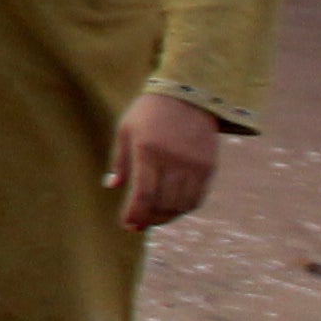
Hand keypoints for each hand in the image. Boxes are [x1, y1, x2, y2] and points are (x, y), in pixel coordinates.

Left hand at [110, 92, 220, 230]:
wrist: (189, 95)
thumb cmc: (149, 113)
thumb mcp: (125, 130)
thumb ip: (120, 161)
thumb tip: (111, 187)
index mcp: (148, 150)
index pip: (144, 194)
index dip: (135, 214)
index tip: (127, 225)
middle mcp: (173, 160)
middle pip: (163, 203)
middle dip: (149, 219)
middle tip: (138, 224)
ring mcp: (194, 164)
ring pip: (181, 205)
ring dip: (166, 216)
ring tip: (154, 218)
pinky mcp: (209, 167)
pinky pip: (197, 198)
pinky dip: (184, 208)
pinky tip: (172, 208)